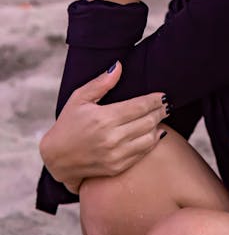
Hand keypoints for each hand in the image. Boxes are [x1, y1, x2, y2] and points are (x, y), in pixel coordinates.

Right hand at [39, 62, 169, 193]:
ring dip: (158, 126)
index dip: (155, 100)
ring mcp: (115, 155)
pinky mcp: (116, 168)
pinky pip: (141, 154)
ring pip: (148, 138)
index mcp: (104, 118)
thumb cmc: (68, 123)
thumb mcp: (79, 98)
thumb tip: (119, 66)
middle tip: (167, 105)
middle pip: (148, 121)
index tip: (163, 95)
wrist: (56, 158)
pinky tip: (155, 134)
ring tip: (161, 117)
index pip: (140, 106)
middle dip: (161, 111)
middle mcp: (112, 138)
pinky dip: (152, 142)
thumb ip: (101, 83)